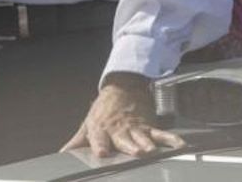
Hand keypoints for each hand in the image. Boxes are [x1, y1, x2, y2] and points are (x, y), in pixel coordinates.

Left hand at [62, 73, 183, 158]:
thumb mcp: (88, 124)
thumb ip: (77, 142)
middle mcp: (119, 129)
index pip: (99, 138)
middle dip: (129, 145)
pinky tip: (179, 145)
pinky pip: (161, 134)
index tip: (102, 153)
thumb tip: (62, 155)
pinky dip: (171, 139)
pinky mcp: (149, 126)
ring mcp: (135, 128)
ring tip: (152, 150)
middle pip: (124, 139)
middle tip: (136, 151)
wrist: (124, 86)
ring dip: (148, 143)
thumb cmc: (104, 109)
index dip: (100, 145)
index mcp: (101, 129)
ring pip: (143, 137)